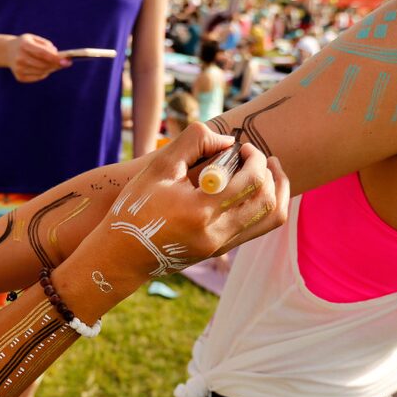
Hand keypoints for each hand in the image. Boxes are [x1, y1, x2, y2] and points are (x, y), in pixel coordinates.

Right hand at [5, 33, 69, 82]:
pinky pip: (37, 77)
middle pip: (43, 64)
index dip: (55, 58)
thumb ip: (46, 45)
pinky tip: (45, 68)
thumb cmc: (25, 44)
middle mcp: (20, 57)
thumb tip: (57, 55)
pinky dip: (44, 73)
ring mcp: (18, 69)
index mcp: (24, 45)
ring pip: (41, 72)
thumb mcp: (34, 38)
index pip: (42, 53)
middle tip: (65, 63)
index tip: (66, 60)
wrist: (8, 51)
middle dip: (56, 64)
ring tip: (56, 64)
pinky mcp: (19, 77)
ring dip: (51, 69)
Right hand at [93, 123, 288, 282]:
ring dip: (276, 190)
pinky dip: (265, 206)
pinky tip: (253, 190)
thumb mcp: (159, 167)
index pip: (250, 181)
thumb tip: (228, 141)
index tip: (243, 148)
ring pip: (270, 218)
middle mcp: (215, 233)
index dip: (255, 159)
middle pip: (266, 200)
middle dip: (269, 172)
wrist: (121, 254)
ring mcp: (220, 245)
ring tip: (269, 172)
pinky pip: (257, 229)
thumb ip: (194, 142)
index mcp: (200, 210)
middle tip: (256, 156)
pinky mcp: (219, 251)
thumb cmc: (135, 207)